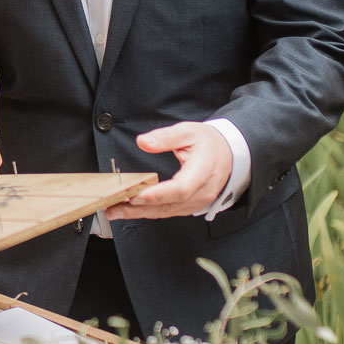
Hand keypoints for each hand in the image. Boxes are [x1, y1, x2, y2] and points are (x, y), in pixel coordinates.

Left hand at [104, 122, 231, 219]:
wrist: (229, 154)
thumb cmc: (209, 143)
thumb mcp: (188, 131)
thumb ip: (165, 137)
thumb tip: (143, 142)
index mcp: (203, 171)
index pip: (180, 188)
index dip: (157, 194)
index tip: (136, 195)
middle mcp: (202, 192)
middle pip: (169, 205)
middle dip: (139, 207)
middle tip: (113, 206)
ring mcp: (197, 203)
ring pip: (166, 212)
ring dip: (139, 213)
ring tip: (114, 211)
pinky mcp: (191, 206)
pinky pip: (168, 212)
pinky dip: (148, 212)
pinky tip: (130, 210)